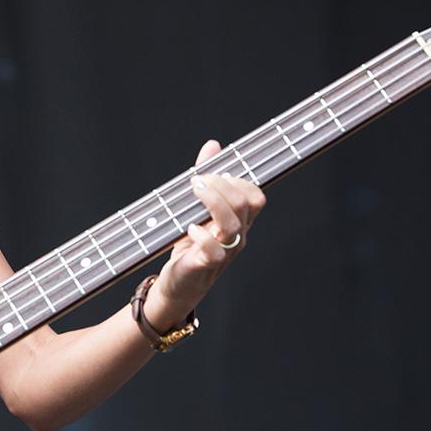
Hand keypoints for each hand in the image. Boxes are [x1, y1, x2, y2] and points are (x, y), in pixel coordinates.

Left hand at [141, 139, 265, 332]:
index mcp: (238, 222)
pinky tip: (190, 227)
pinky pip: (214, 250)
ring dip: (212, 201)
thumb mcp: (196, 209)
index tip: (211, 173)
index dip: (236, 179)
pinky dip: (201, 235)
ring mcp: (224, 253)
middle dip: (221, 184)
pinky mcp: (205, 266)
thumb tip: (213, 145)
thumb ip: (206, 177)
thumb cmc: (188, 246)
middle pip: (246, 203)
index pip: (255, 196)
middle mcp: (237, 237)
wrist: (176, 285)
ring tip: (193, 192)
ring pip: (233, 223)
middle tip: (196, 181)